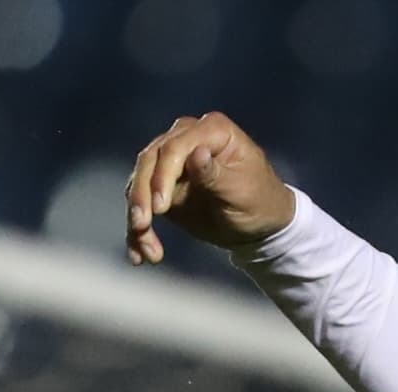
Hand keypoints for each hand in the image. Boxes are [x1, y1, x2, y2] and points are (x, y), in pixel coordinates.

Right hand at [125, 112, 294, 262]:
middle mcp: (186, 138)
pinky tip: (140, 255)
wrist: (259, 224)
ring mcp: (171, 161)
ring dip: (137, 217)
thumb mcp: (242, 190)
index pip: (174, 148)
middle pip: (149, 161)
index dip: (163, 176)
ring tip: (146, 251)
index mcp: (212, 130)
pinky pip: (142, 204)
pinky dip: (138, 231)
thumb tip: (196, 153)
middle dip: (141, 196)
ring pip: (140, 183)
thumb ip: (216, 174)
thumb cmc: (260, 201)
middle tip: (141, 226)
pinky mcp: (161, 186)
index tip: (160, 208)